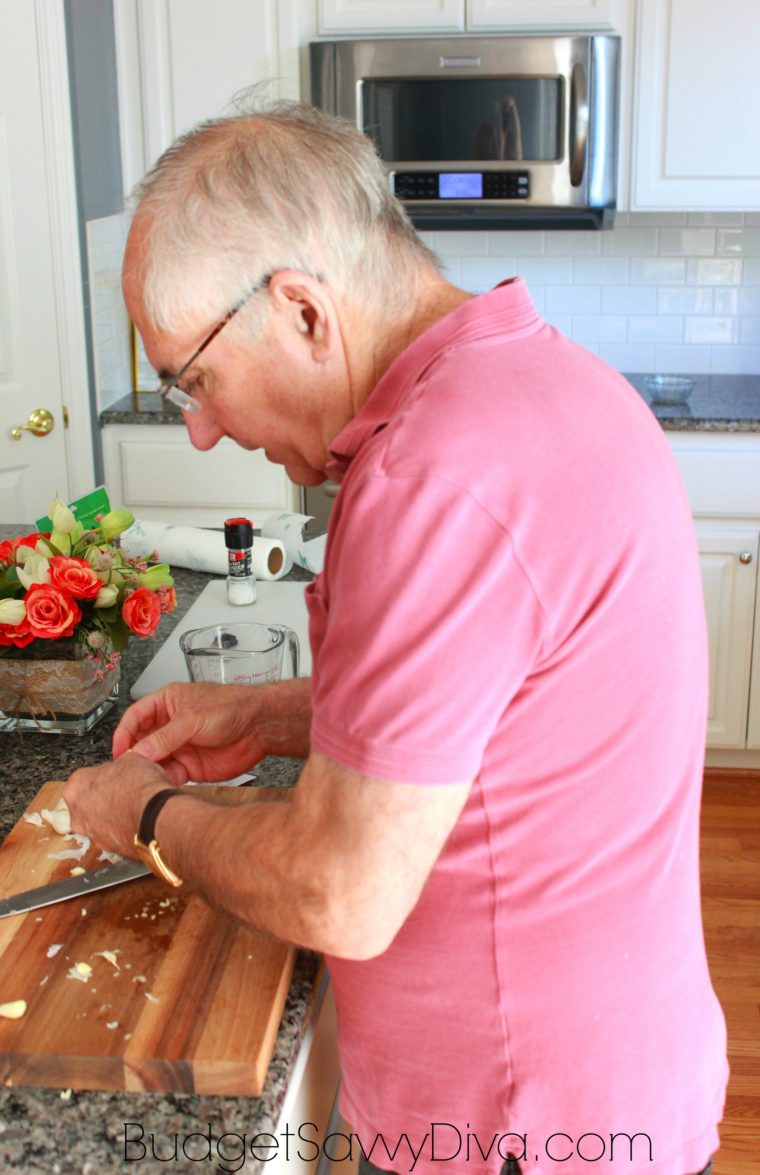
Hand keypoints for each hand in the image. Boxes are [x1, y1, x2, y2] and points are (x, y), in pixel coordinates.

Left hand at [63, 753, 170, 857]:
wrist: (156, 818)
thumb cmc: (140, 789)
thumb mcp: (131, 760)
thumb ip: (119, 765)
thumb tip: (123, 766)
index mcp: (76, 787)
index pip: (86, 778)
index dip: (104, 776)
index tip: (115, 777)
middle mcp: (78, 815)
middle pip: (89, 803)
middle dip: (105, 799)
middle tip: (124, 792)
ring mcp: (92, 835)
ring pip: (100, 822)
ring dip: (114, 817)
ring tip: (134, 809)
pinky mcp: (109, 849)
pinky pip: (115, 836)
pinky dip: (124, 830)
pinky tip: (139, 822)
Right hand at [111, 682, 269, 783]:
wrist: (260, 727)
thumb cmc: (232, 708)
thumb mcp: (193, 718)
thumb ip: (166, 736)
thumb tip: (140, 751)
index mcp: (167, 704)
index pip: (136, 717)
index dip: (124, 732)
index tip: (118, 749)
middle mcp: (170, 726)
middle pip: (140, 742)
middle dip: (133, 755)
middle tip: (128, 768)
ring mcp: (179, 747)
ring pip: (153, 761)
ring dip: (147, 770)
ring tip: (143, 779)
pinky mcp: (190, 766)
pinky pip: (169, 775)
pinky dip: (163, 781)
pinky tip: (160, 785)